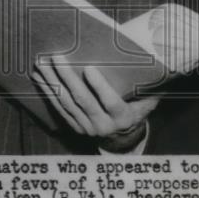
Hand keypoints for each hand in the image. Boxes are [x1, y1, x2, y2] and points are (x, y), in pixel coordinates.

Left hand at [32, 55, 158, 150]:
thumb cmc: (137, 110)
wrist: (124, 140)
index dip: (99, 86)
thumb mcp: (147, 101)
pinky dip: (47, 92)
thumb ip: (150, 86)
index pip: (109, 101)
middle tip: (56, 57)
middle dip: (67, 77)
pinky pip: (58, 108)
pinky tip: (39, 77)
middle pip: (82, 100)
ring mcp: (86, 127)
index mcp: (123, 117)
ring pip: (66, 103)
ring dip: (52, 82)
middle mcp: (102, 125)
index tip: (89, 68)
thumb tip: (159, 62)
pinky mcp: (74, 127)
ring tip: (42, 63)